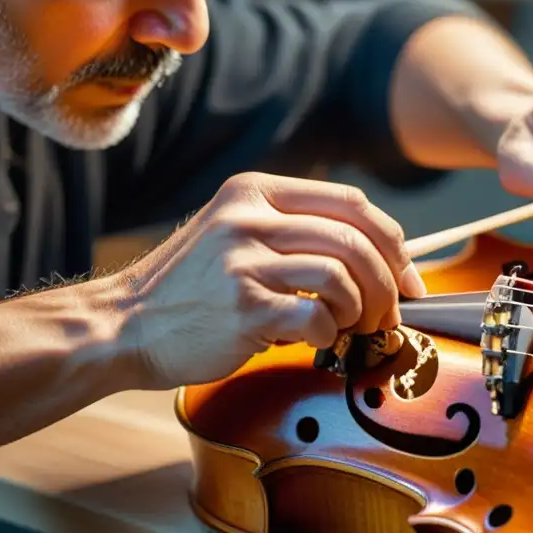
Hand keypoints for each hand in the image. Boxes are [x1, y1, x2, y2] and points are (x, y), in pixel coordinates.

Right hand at [116, 172, 427, 387]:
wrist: (125, 324)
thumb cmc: (192, 288)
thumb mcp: (234, 234)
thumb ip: (294, 233)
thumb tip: (381, 260)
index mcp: (255, 191)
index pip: (351, 203)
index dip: (392, 242)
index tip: (407, 275)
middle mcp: (250, 217)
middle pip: (355, 239)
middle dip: (388, 283)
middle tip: (390, 314)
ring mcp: (243, 260)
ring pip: (342, 277)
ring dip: (360, 312)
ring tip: (349, 329)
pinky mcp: (242, 306)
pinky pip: (317, 317)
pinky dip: (329, 335)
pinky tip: (314, 341)